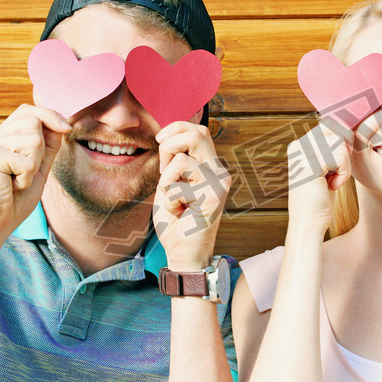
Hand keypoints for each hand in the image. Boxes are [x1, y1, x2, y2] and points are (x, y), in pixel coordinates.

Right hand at [0, 104, 70, 244]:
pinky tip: (11, 187)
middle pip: (34, 120)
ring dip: (33, 165)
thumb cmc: (12, 200)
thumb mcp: (37, 167)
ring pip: (34, 139)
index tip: (66, 129)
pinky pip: (28, 161)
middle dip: (41, 149)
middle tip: (24, 172)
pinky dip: (26, 178)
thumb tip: (62, 123)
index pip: (28, 111)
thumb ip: (47, 145)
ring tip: (16, 180)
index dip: (50, 116)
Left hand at [152, 122, 231, 270]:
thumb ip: (174, 161)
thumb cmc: (176, 220)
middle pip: (197, 134)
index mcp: (210, 165)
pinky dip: (169, 200)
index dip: (176, 128)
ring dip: (166, 180)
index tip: (161, 141)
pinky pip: (176, 187)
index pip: (199, 130)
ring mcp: (219, 184)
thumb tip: (168, 136)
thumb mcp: (171, 182)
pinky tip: (178, 212)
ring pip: (182, 161)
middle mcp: (220, 171)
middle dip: (169, 147)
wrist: (183, 252)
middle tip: (163, 169)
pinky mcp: (213, 198)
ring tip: (173, 197)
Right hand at [286, 118, 352, 232]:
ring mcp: (302, 153)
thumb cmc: (320, 198)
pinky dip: (344, 174)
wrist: (309, 222)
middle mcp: (298, 145)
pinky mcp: (310, 163)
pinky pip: (340, 157)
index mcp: (299, 145)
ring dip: (344, 166)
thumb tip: (347, 127)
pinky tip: (332, 186)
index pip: (330, 128)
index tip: (335, 167)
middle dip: (343, 156)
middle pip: (337, 134)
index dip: (341, 146)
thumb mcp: (327, 168)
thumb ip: (332, 148)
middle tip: (334, 175)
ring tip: (332, 181)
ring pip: (341, 145)